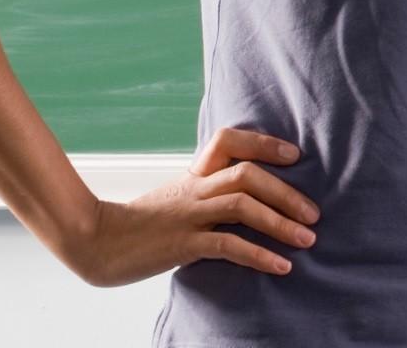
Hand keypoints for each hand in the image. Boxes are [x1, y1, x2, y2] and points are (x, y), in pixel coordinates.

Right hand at [73, 125, 321, 287]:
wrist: (91, 243)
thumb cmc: (136, 227)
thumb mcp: (173, 202)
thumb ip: (203, 196)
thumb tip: (242, 202)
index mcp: (193, 176)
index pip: (228, 141)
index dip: (263, 142)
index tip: (294, 155)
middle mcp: (194, 189)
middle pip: (248, 175)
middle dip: (287, 192)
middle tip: (315, 213)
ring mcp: (188, 215)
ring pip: (243, 206)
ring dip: (281, 222)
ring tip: (308, 239)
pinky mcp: (181, 244)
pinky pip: (228, 244)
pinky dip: (259, 255)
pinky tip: (281, 266)